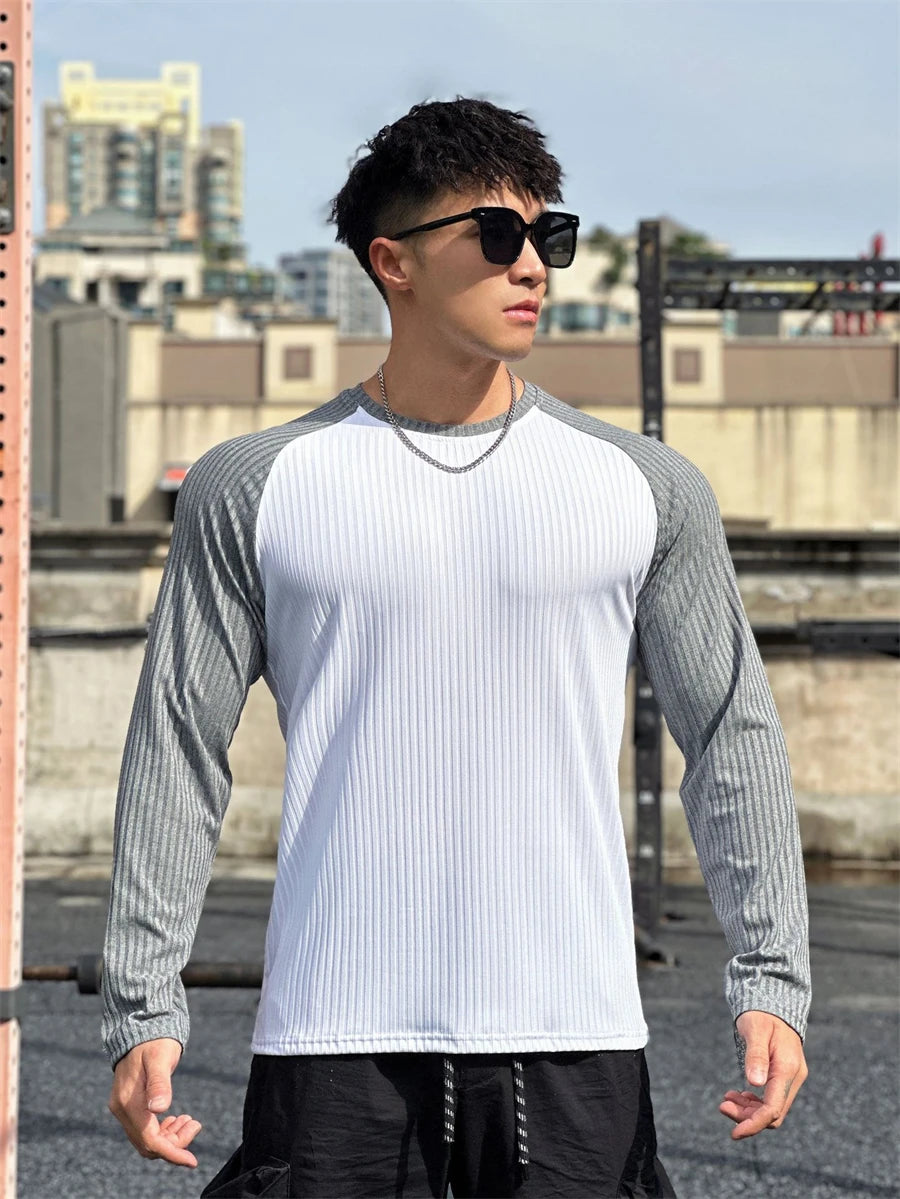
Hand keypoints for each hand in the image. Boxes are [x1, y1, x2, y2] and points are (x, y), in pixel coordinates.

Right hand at [108, 1037, 201, 1167]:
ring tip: (191, 1121)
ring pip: (146, 1138)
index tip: (193, 1160)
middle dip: (174, 1143)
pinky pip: (144, 1128)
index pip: (150, 1140)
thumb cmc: (154, 1041)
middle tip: (195, 1124)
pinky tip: (178, 1119)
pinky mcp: (129, 1104)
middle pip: (148, 1144)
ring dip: (170, 1137)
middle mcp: (122, 1108)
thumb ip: (159, 1083)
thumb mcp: (160, 1058)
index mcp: (129, 1102)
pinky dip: (163, 1130)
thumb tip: (160, 1108)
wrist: (141, 1027)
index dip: (172, 1152)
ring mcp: (123, 1107)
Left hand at [719, 1010, 806, 1139]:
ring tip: (726, 1101)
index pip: (773, 1108)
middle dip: (747, 1117)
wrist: (772, 1005)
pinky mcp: (782, 1077)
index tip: (734, 1132)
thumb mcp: (755, 1030)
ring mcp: (790, 1078)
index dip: (754, 1124)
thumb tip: (754, 1083)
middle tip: (722, 1106)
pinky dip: (753, 1102)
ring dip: (748, 1110)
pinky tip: (737, 1095)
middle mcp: (793, 1077)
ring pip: (770, 1109)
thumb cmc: (762, 1015)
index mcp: (787, 1069)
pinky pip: (770, 1099)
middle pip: (772, 1113)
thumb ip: (756, 1056)